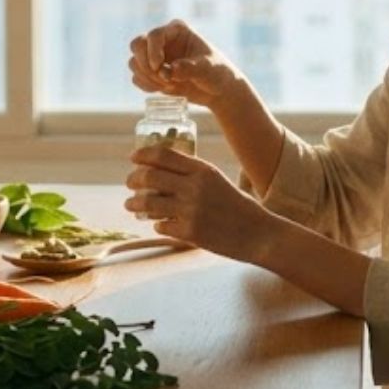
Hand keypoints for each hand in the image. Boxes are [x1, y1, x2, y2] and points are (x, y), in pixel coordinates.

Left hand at [124, 146, 279, 263]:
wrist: (259, 234)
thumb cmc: (238, 206)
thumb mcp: (218, 180)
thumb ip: (193, 174)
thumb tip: (161, 170)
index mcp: (203, 170)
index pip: (163, 155)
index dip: (143, 154)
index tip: (133, 157)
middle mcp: (195, 187)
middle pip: (150, 176)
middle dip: (133, 179)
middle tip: (129, 183)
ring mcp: (191, 210)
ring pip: (148, 202)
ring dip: (135, 203)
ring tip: (130, 205)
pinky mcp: (190, 232)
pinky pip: (161, 225)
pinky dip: (157, 224)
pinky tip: (160, 224)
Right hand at [127, 20, 243, 110]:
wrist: (217, 89)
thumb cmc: (216, 72)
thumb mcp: (208, 69)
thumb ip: (190, 68)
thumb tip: (170, 70)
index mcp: (177, 30)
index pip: (154, 35)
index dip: (153, 51)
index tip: (160, 67)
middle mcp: (163, 40)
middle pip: (137, 45)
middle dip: (145, 64)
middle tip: (162, 78)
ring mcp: (155, 55)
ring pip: (134, 62)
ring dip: (148, 77)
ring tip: (169, 85)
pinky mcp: (152, 72)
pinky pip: (137, 77)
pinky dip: (146, 85)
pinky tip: (164, 89)